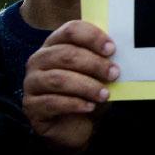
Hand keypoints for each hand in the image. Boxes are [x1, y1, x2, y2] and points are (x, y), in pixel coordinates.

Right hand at [23, 20, 118, 152]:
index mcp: (55, 44)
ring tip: (104, 94)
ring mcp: (31, 83)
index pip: (71, 30)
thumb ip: (104, 59)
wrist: (77, 123)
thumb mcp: (98, 72)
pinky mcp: (31, 106)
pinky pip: (52, 102)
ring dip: (86, 86)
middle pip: (65, 54)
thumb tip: (123, 52)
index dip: (92, 37)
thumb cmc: (88, 91)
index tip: (112, 49)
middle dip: (93, 64)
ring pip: (58, 79)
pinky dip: (75, 104)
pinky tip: (90, 107)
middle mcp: (39, 60)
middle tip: (114, 74)